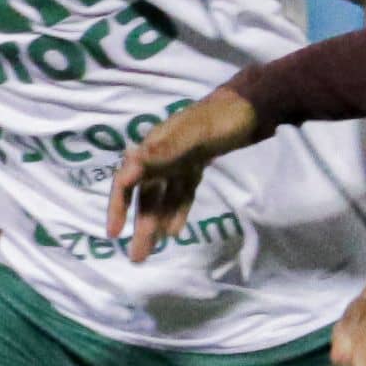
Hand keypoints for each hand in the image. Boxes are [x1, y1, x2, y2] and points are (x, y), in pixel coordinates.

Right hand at [109, 87, 266, 257]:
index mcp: (154, 146)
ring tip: (152, 250)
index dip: (118, 207)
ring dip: (157, 223)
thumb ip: (163, 151)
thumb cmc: (221, 119)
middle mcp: (162, 156)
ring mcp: (179, 161)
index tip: (113, 233)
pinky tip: (175, 231)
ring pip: (163, 198)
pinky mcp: (196, 165)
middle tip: (137, 257)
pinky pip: (182, 193)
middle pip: (145, 196)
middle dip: (140, 225)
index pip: (127, 180)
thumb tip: (128, 167)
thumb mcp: (194, 134)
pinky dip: (178, 211)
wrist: (251, 108)